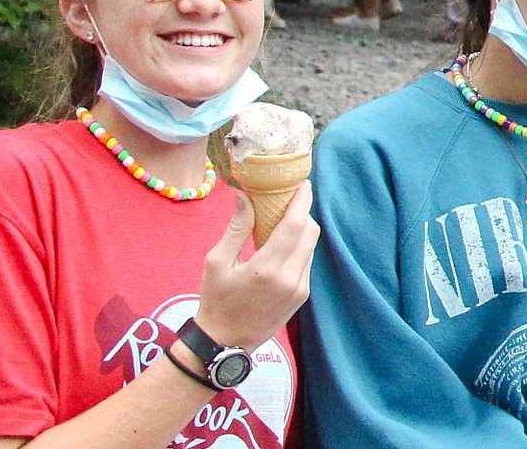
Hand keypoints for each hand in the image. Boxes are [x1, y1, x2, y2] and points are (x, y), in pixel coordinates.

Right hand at [194, 184, 317, 347]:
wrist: (225, 343)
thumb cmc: (215, 301)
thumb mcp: (217, 262)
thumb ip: (236, 228)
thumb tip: (244, 196)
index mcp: (267, 269)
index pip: (295, 225)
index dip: (302, 201)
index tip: (303, 184)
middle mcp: (290, 278)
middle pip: (310, 233)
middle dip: (303, 212)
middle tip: (288, 199)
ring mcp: (300, 289)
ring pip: (311, 247)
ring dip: (302, 230)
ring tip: (282, 220)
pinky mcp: (302, 296)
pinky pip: (306, 262)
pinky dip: (299, 248)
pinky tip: (281, 245)